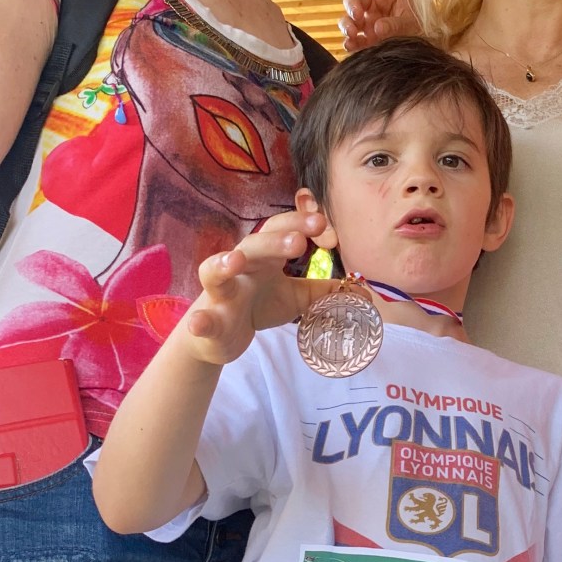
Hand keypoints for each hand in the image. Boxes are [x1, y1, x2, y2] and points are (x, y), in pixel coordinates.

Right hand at [180, 214, 332, 365]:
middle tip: (301, 240)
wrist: (219, 338)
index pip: (281, 231)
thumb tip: (362, 290)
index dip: (299, 223)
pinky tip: (199, 322)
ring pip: (215, 271)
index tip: (324, 225)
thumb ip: (325, 291)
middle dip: (275, 240)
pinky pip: (200, 318)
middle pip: (254, 245)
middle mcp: (240, 268)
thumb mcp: (297, 297)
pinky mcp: (208, 321)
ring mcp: (220, 293)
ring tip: (236, 261)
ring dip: (224, 263)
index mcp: (265, 258)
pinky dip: (199, 320)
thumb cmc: (259, 306)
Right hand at [340, 0, 421, 53]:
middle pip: (353, 1)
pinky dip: (350, 43)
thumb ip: (395, 24)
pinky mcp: (367, 40)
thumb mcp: (412, 23)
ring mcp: (368, 24)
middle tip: (357, 16)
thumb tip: (377, 29)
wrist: (426, 48)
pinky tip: (350, 45)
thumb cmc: (421, 27)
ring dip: (347, 25)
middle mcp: (374, 6)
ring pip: (349, 20)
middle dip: (352, 7)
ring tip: (352, 34)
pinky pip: (353, 40)